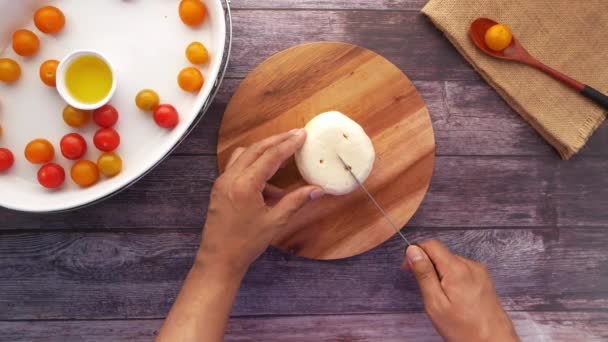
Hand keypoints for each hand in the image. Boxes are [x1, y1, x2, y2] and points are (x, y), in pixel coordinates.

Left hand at [197, 129, 323, 276]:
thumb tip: (317, 190)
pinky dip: (254, 167)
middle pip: (256, 149)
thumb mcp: (275, 222)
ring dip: (263, 151)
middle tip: (294, 136)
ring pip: (244, 155)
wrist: (219, 259)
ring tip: (283, 155)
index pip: (270, 156)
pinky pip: (238, 168)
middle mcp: (230, 178)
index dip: (288, 144)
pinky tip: (270, 184)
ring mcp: (222, 182)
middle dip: (277, 141)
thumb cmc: (245, 244)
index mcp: (245, 185)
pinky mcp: (220, 188)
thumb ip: (296, 201)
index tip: (301, 135)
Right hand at [403, 241, 518, 341]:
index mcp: (457, 268)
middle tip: (425, 290)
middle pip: (441, 254)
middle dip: (428, 266)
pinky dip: (452, 279)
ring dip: (440, 274)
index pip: (431, 244)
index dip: (416, 252)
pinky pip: (462, 271)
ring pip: (451, 262)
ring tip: (441, 298)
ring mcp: (480, 272)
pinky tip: (453, 298)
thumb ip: (424, 274)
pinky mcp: (484, 280)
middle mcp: (471, 265)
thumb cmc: (464, 328)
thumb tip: (413, 250)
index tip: (408, 268)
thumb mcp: (435, 303)